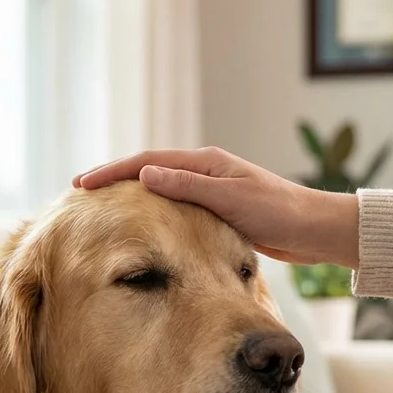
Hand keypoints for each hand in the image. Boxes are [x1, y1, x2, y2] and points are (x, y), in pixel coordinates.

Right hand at [72, 147, 359, 267]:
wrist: (313, 230)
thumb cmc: (277, 212)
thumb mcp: (229, 199)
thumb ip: (188, 187)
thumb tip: (145, 174)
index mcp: (205, 163)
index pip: (147, 162)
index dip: (112, 172)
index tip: (82, 183)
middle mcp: (205, 172)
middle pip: (148, 170)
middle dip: (113, 178)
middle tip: (79, 189)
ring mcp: (210, 190)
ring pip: (159, 189)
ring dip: (129, 193)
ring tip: (100, 205)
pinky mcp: (216, 210)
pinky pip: (174, 206)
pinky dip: (151, 211)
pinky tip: (139, 224)